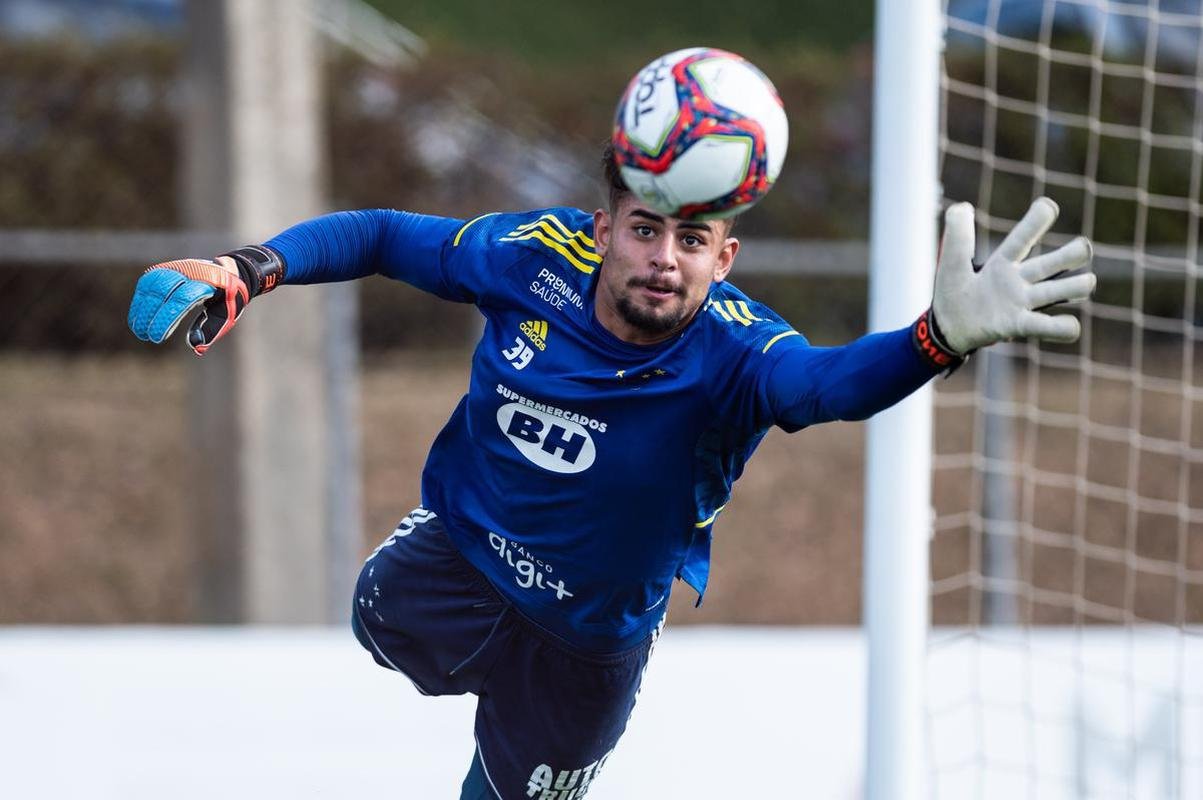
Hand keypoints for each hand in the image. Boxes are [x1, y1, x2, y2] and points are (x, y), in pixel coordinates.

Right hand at [127, 246, 283, 354]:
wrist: (231, 272)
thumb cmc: (228, 299)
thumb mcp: (226, 315)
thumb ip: (211, 330)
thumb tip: (195, 347)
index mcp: (209, 282)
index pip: (182, 299)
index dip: (166, 318)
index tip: (157, 337)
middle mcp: (191, 270)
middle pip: (163, 291)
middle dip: (150, 314)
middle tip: (144, 335)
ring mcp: (179, 266)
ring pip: (152, 283)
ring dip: (141, 306)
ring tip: (138, 328)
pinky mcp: (169, 267)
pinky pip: (149, 280)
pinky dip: (141, 297)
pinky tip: (138, 313)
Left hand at [931, 198, 1094, 355]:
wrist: (947, 327)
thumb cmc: (953, 291)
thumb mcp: (950, 262)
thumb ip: (957, 236)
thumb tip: (962, 207)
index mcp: (1003, 262)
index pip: (1022, 239)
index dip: (1034, 222)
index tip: (1047, 206)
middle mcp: (1019, 280)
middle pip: (1053, 263)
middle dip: (1072, 253)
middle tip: (1083, 248)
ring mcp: (1022, 303)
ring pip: (1059, 291)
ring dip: (1077, 286)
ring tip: (1087, 283)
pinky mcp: (1019, 326)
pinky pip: (1047, 326)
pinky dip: (1063, 327)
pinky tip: (1070, 325)